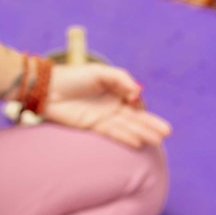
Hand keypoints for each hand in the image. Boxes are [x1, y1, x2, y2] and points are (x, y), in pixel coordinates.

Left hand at [38, 63, 171, 149]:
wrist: (48, 88)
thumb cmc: (74, 76)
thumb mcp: (101, 72)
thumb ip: (121, 79)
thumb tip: (137, 92)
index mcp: (115, 91)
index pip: (134, 101)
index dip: (141, 104)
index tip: (140, 104)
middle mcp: (111, 106)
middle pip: (135, 117)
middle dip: (151, 124)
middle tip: (167, 133)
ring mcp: (103, 117)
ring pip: (127, 126)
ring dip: (142, 133)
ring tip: (158, 141)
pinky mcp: (93, 126)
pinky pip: (113, 133)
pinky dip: (125, 137)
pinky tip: (138, 142)